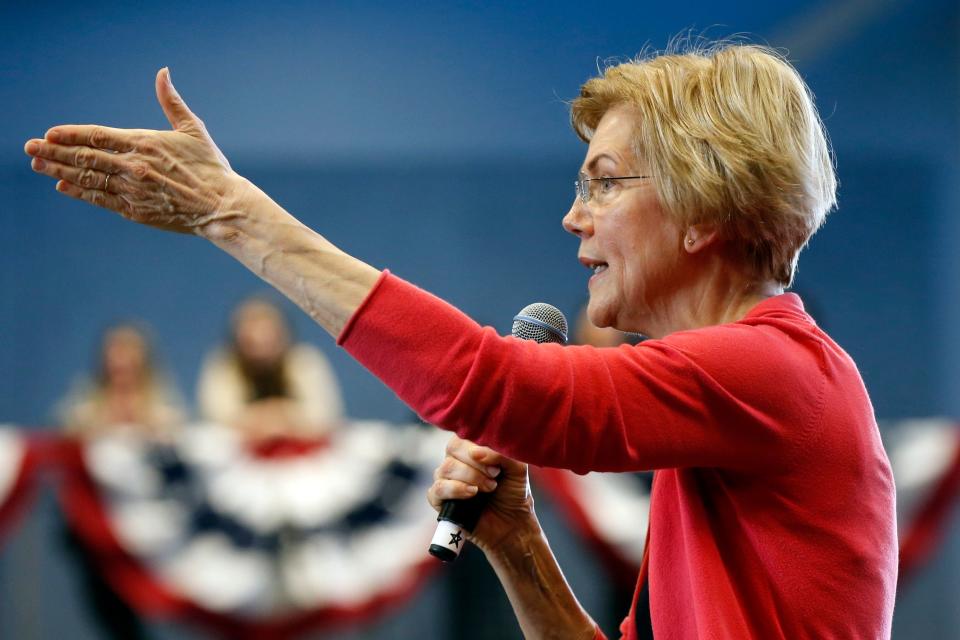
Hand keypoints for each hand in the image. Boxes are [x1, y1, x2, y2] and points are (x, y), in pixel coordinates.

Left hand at [24, 68, 246, 234]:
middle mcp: (134, 166)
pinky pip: (101, 199)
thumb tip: (163, 73)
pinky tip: (63, 185)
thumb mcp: (193, 129)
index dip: (71, 134)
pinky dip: (80, 192)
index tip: (50, 133)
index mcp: (145, 143)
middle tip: (30, 147)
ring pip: (88, 178)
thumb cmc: (211, 167)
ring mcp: (132, 190)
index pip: (97, 135)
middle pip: (85, 157)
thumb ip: (171, 102)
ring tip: (38, 164)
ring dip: (60, 170)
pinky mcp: (136, 211)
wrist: (221, 205)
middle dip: (55, 151)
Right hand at [427, 435, 538, 554]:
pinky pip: (437, 489)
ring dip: (471, 477)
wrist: (513, 523)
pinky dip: (456, 489)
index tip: (496, 464)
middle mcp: (455, 461)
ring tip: (490, 488)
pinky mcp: (440, 501)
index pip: (462, 435)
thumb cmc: (514, 491)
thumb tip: (476, 453)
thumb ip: (502, 453)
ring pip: (446, 468)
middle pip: (452, 449)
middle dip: (476, 463)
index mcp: (470, 448)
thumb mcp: (517, 467)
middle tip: (495, 476)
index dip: (477, 446)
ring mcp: (445, 480)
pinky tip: (472, 494)